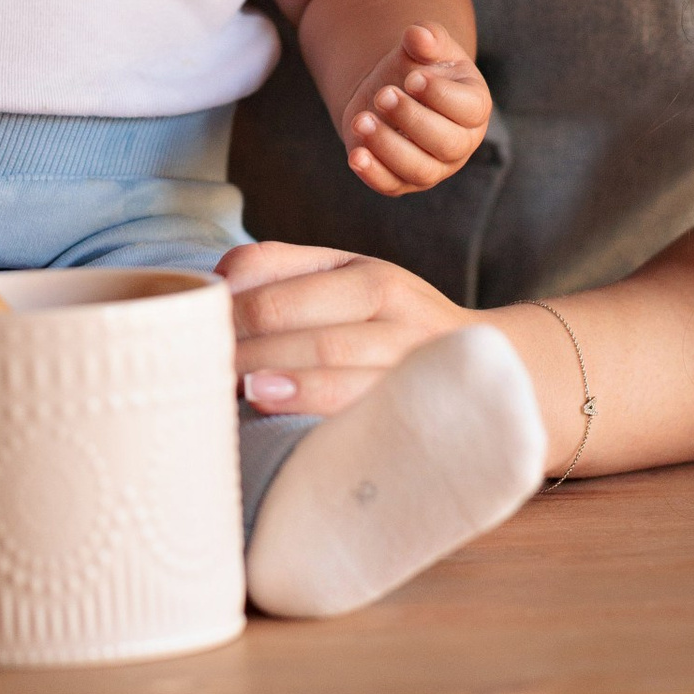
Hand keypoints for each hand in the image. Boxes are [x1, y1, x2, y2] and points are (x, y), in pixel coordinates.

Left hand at [218, 241, 472, 417]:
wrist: (499, 363)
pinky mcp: (424, 409)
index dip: (231, 317)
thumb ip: (278, 269)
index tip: (194, 337)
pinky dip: (324, 415)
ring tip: (244, 394)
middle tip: (203, 376)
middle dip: (251, 357)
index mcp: (369, 278)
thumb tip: (212, 282)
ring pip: (344, 371)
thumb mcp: (346, 277)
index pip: (282, 294)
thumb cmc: (392, 323)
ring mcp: (415, 367)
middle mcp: (398, 318)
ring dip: (289, 386)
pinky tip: (289, 424)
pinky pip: (370, 414)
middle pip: (310, 336)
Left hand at [335, 21, 489, 195]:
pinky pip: (391, 185)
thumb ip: (427, 37)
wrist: (393, 91)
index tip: (413, 78)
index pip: (469, 109)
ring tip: (360, 120)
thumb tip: (418, 34)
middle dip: (412, 119)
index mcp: (474, 107)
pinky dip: (373, 173)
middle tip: (382, 94)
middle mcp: (460, 143)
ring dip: (388, 147)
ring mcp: (433, 167)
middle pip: (446, 143)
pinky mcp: (402, 181)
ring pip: (418, 169)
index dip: (442, 96)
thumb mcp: (427, 47)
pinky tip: (355, 155)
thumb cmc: (420, 66)